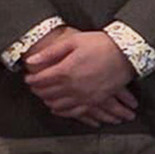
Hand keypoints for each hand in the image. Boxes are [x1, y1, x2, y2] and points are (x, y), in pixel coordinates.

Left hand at [24, 30, 138, 125]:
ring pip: (59, 105)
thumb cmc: (101, 44)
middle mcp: (73, 86)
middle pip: (48, 93)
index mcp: (66, 70)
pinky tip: (58, 110)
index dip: (32, 80)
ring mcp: (84, 96)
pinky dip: (64, 112)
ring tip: (44, 98)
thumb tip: (32, 60)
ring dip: (48, 101)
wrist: (126, 53)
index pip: (41, 80)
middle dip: (38, 91)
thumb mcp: (74, 41)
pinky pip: (75, 112)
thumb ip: (51, 53)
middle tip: (34, 88)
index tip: (28, 78)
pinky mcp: (95, 100)